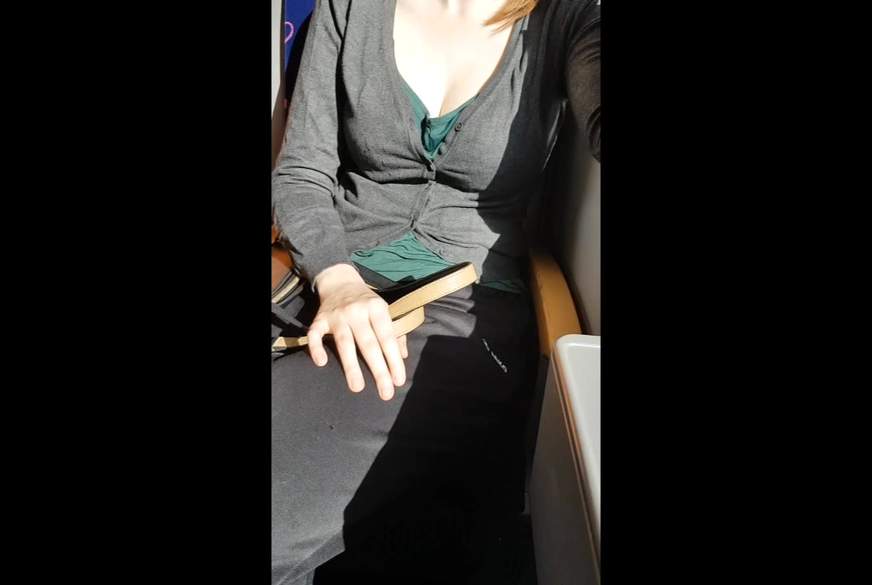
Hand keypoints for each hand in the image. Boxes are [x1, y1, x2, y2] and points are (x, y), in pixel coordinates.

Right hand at [308, 263, 407, 399]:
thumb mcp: (384, 311)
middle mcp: (357, 311)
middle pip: (368, 344)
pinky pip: (315, 334)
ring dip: (351, 366)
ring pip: (345, 342)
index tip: (398, 381)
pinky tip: (321, 363)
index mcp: (377, 308)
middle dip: (378, 370)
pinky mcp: (319, 318)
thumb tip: (402, 356)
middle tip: (385, 393)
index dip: (393, 360)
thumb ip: (395, 332)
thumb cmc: (367, 302)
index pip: (387, 338)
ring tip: (357, 388)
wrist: (340, 280)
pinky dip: (316, 347)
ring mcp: (337, 315)